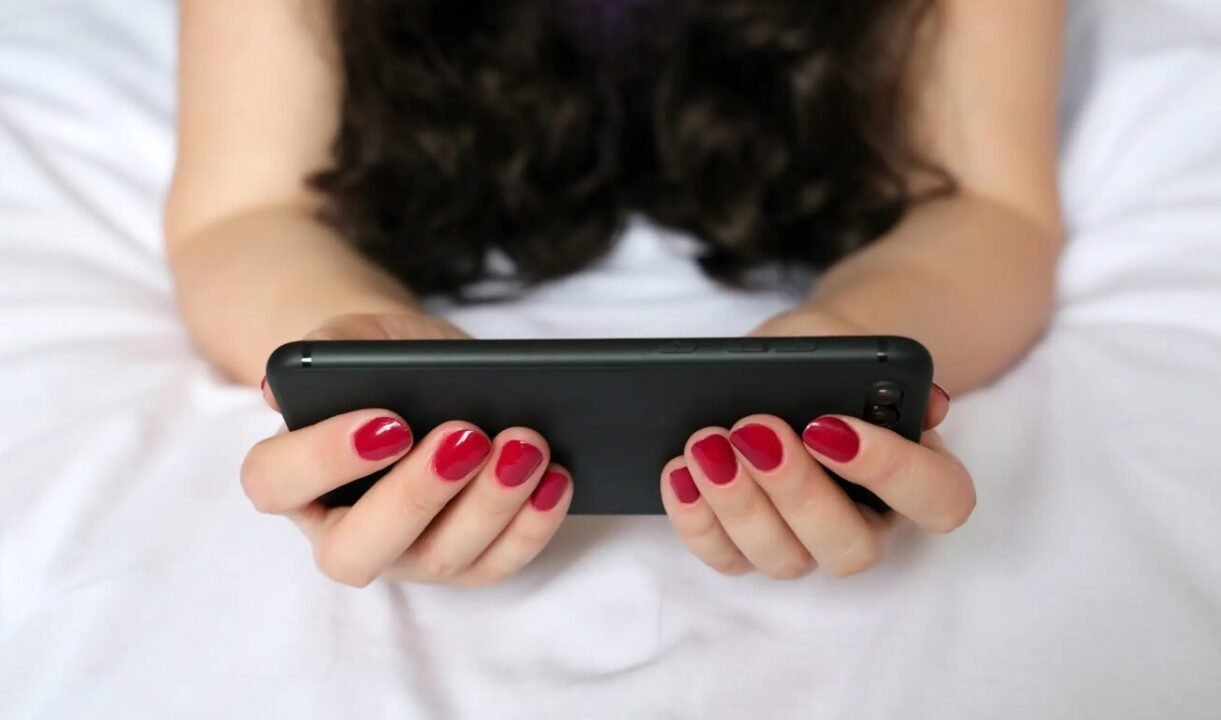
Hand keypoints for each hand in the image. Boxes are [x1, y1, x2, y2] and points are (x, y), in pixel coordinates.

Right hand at [242, 312, 571, 587]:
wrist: (429, 374)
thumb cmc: (380, 360)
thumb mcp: (356, 338)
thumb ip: (322, 350)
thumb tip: (276, 387)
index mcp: (292, 476)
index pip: (275, 484)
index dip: (324, 459)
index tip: (388, 420)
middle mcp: (342, 531)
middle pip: (358, 549)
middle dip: (417, 495)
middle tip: (465, 436)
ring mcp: (408, 558)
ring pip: (440, 558)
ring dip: (489, 504)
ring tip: (526, 444)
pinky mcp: (468, 565)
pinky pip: (500, 562)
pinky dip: (533, 524)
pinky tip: (556, 477)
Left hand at [659, 306, 974, 578]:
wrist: (787, 366)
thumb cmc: (828, 358)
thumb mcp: (845, 340)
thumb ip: (877, 363)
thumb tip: (926, 403)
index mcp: (920, 475)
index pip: (937, 499)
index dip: (891, 470)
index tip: (828, 424)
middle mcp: (872, 524)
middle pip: (851, 546)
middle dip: (796, 490)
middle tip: (752, 430)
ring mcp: (810, 546)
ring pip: (785, 560)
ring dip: (739, 505)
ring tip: (704, 445)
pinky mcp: (751, 550)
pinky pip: (727, 558)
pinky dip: (696, 520)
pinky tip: (678, 472)